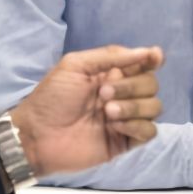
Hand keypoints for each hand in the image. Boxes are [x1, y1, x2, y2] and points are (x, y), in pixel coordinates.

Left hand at [10, 45, 164, 175]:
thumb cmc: (52, 98)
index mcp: (112, 74)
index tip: (154, 58)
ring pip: (155, 107)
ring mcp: (126, 119)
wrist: (38, 135)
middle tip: (103, 94)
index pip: (144, 64)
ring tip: (107, 112)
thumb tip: (147, 52)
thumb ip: (111, 56)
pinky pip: (150, 131)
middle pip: (151, 84)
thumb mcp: (75, 65)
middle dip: (132, 86)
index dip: (153, 59)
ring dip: (134, 107)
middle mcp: (123, 94)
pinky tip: (114, 127)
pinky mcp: (125, 141)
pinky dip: (136, 126)